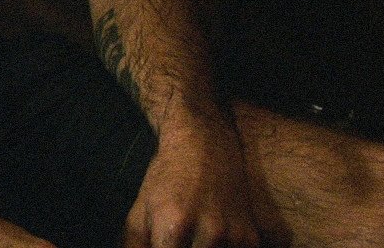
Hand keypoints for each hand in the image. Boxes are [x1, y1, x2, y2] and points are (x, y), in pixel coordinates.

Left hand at [123, 117, 261, 247]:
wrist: (205, 145)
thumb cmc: (167, 179)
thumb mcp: (139, 211)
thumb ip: (134, 246)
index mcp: (174, 226)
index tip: (162, 245)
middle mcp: (208, 232)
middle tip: (174, 240)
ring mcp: (232, 236)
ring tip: (191, 238)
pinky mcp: (249, 238)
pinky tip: (210, 242)